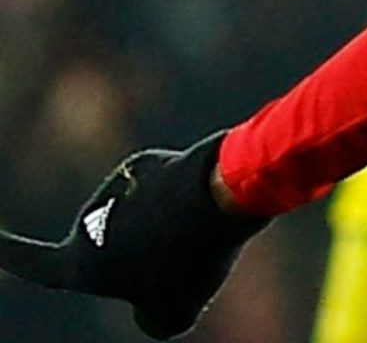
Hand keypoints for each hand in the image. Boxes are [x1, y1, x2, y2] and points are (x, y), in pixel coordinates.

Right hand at [0, 133, 266, 338]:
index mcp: (80, 262)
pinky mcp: (143, 167)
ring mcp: (115, 191)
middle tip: (188, 262)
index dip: (8, 256)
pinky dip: (184, 206)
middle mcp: (87, 223)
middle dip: (156, 261)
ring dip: (174, 233)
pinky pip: (165, 199)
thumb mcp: (175, 312)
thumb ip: (153, 321)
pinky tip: (201, 202)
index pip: (34, 264)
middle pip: (123, 255)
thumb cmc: (191, 259)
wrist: (222, 193)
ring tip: (196, 230)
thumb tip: (151, 309)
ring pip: (149, 226)